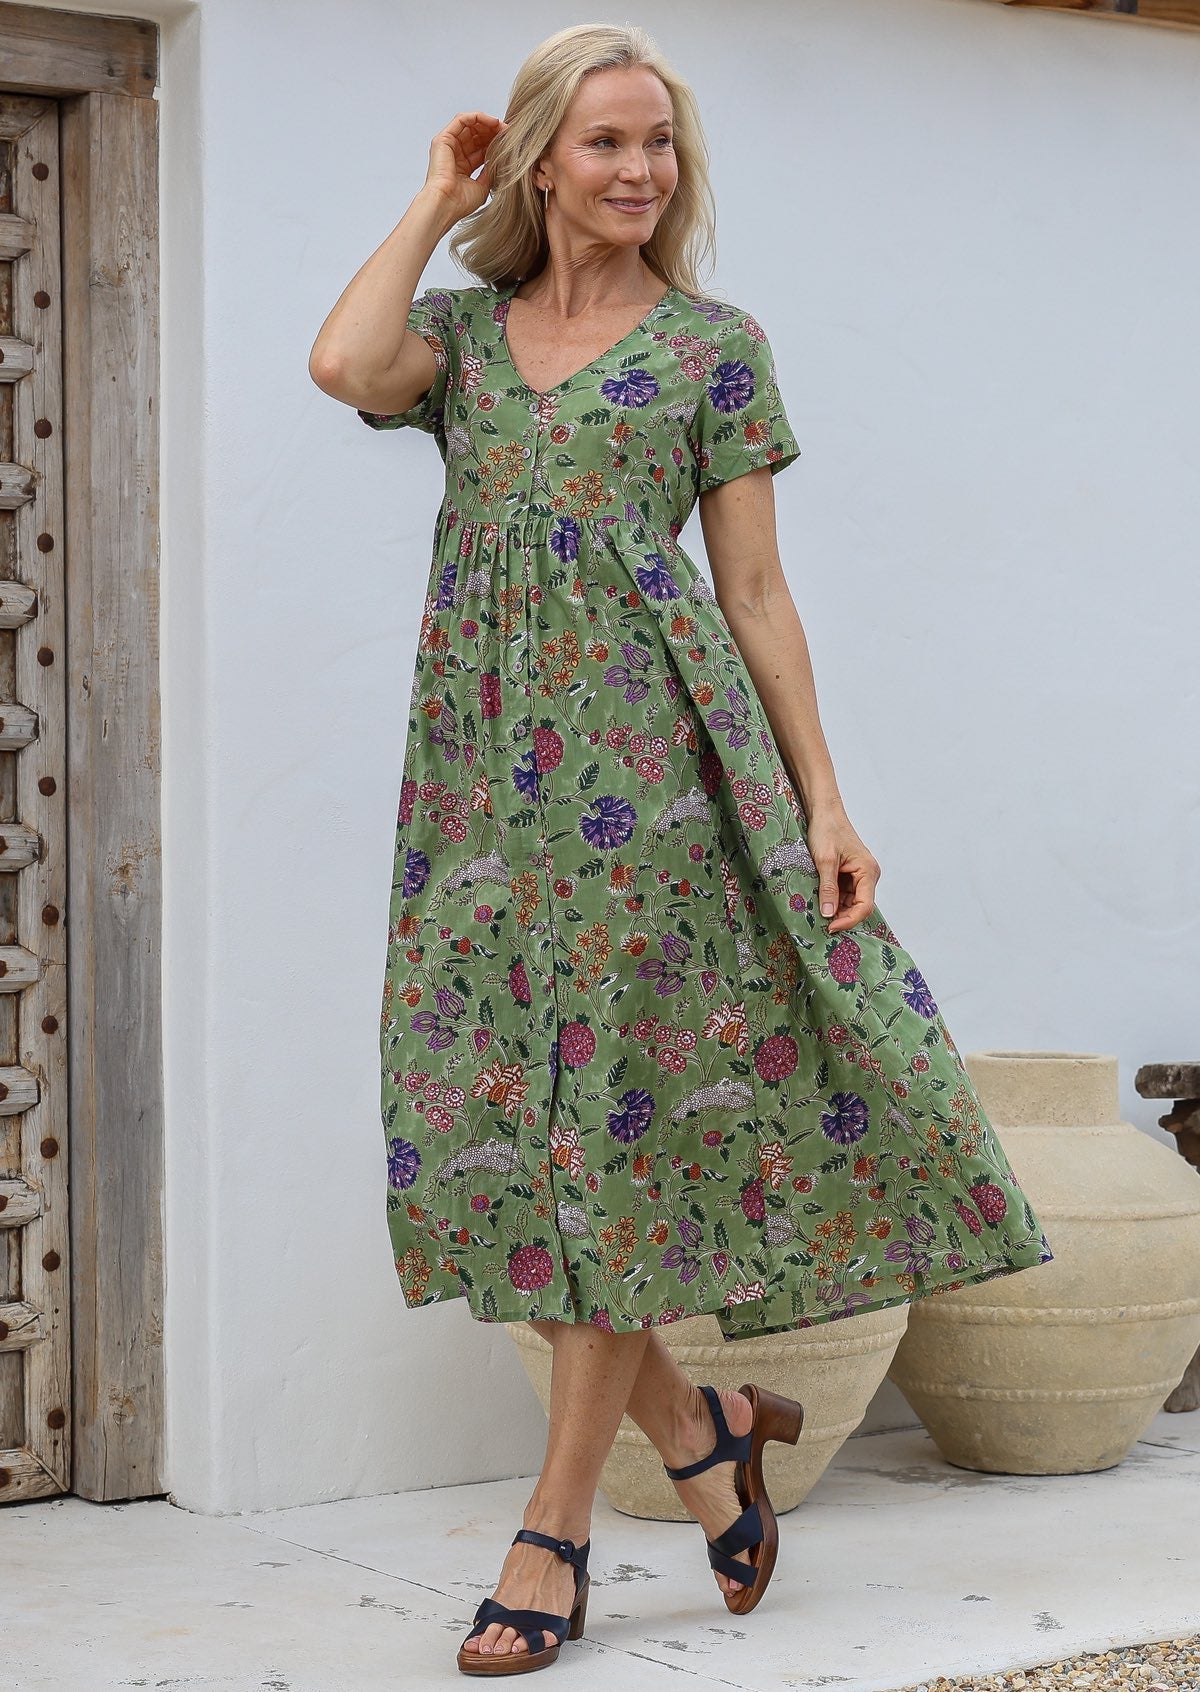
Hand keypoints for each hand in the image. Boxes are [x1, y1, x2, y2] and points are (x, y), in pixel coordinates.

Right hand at [424, 111, 507, 223]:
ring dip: (487, 122)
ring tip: (501, 126)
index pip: (481, 147)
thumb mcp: (484, 185)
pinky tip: (492, 122)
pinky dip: (477, 117)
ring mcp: (448, 145)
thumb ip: (491, 170)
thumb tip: (502, 159)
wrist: (446, 205)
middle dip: (493, 130)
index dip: (495, 142)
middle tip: (508, 131)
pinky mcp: (443, 139)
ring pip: (470, 124)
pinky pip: (462, 119)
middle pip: (476, 134)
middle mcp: (455, 153)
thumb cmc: (460, 202)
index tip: (510, 141)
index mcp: (463, 166)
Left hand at [804, 807, 879, 932]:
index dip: (849, 920)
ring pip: (850, 902)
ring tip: (818, 914)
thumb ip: (827, 888)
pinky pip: (843, 894)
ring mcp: (858, 876)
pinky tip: (820, 903)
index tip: (830, 926)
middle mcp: (867, 875)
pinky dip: (833, 900)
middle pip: (859, 906)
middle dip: (842, 917)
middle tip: (821, 924)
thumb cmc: (827, 830)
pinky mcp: (848, 875)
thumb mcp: (824, 861)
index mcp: (867, 871)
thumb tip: (828, 913)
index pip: (865, 906)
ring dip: (836, 909)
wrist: (824, 813)